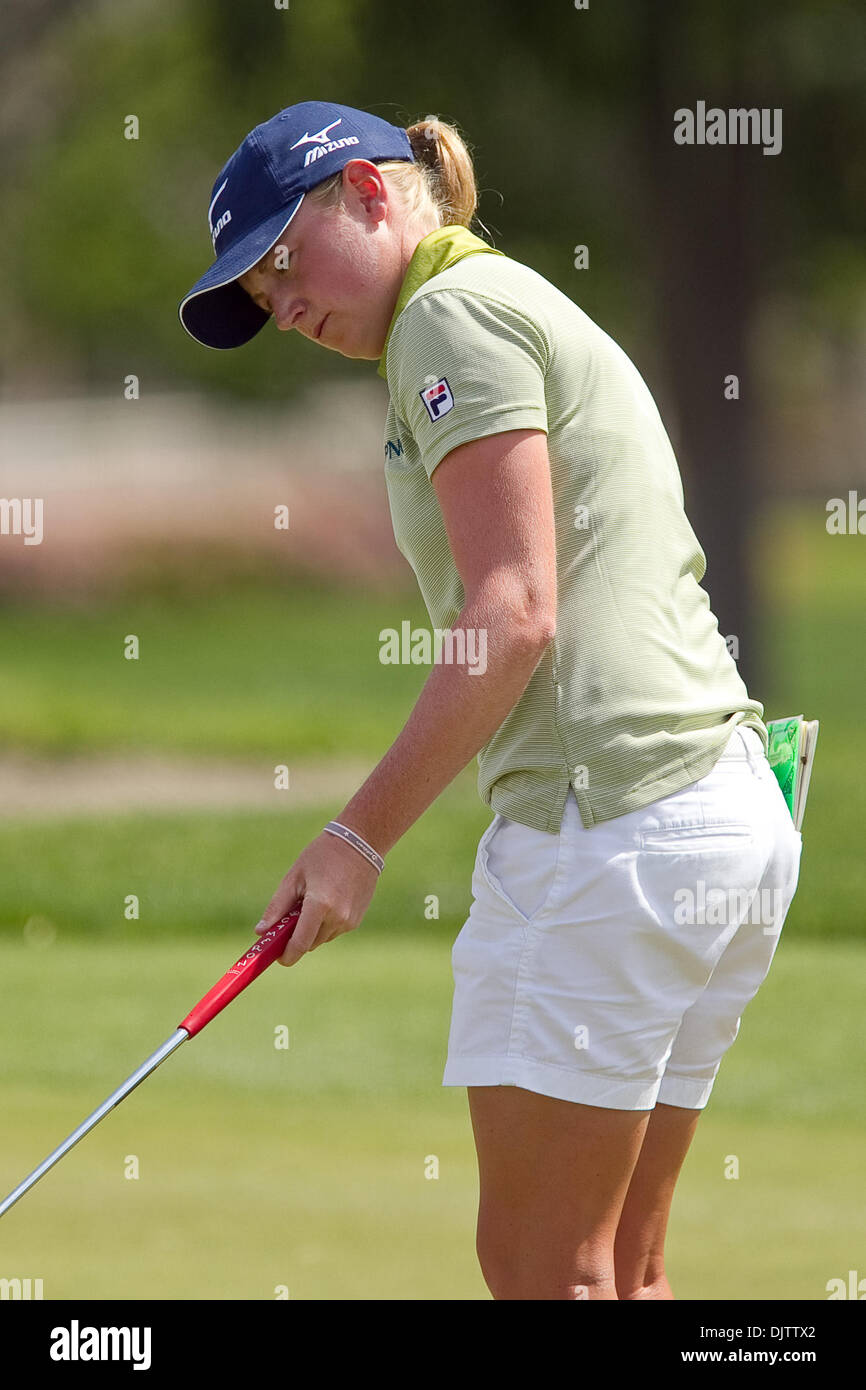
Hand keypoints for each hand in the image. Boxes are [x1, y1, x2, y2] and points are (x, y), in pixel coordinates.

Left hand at [254, 827, 381, 965]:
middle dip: (296, 938)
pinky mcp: (356, 920)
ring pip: (322, 938)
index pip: (300, 943)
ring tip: (310, 902)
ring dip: (311, 930)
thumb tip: (261, 931)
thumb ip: (277, 907)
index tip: (276, 957)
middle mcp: (337, 917)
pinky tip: (327, 900)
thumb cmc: (323, 855)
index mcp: (320, 905)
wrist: (361, 843)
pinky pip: (334, 931)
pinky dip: (325, 924)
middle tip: (287, 920)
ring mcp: (349, 920)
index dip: (286, 955)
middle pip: (309, 943)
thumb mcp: (294, 877)